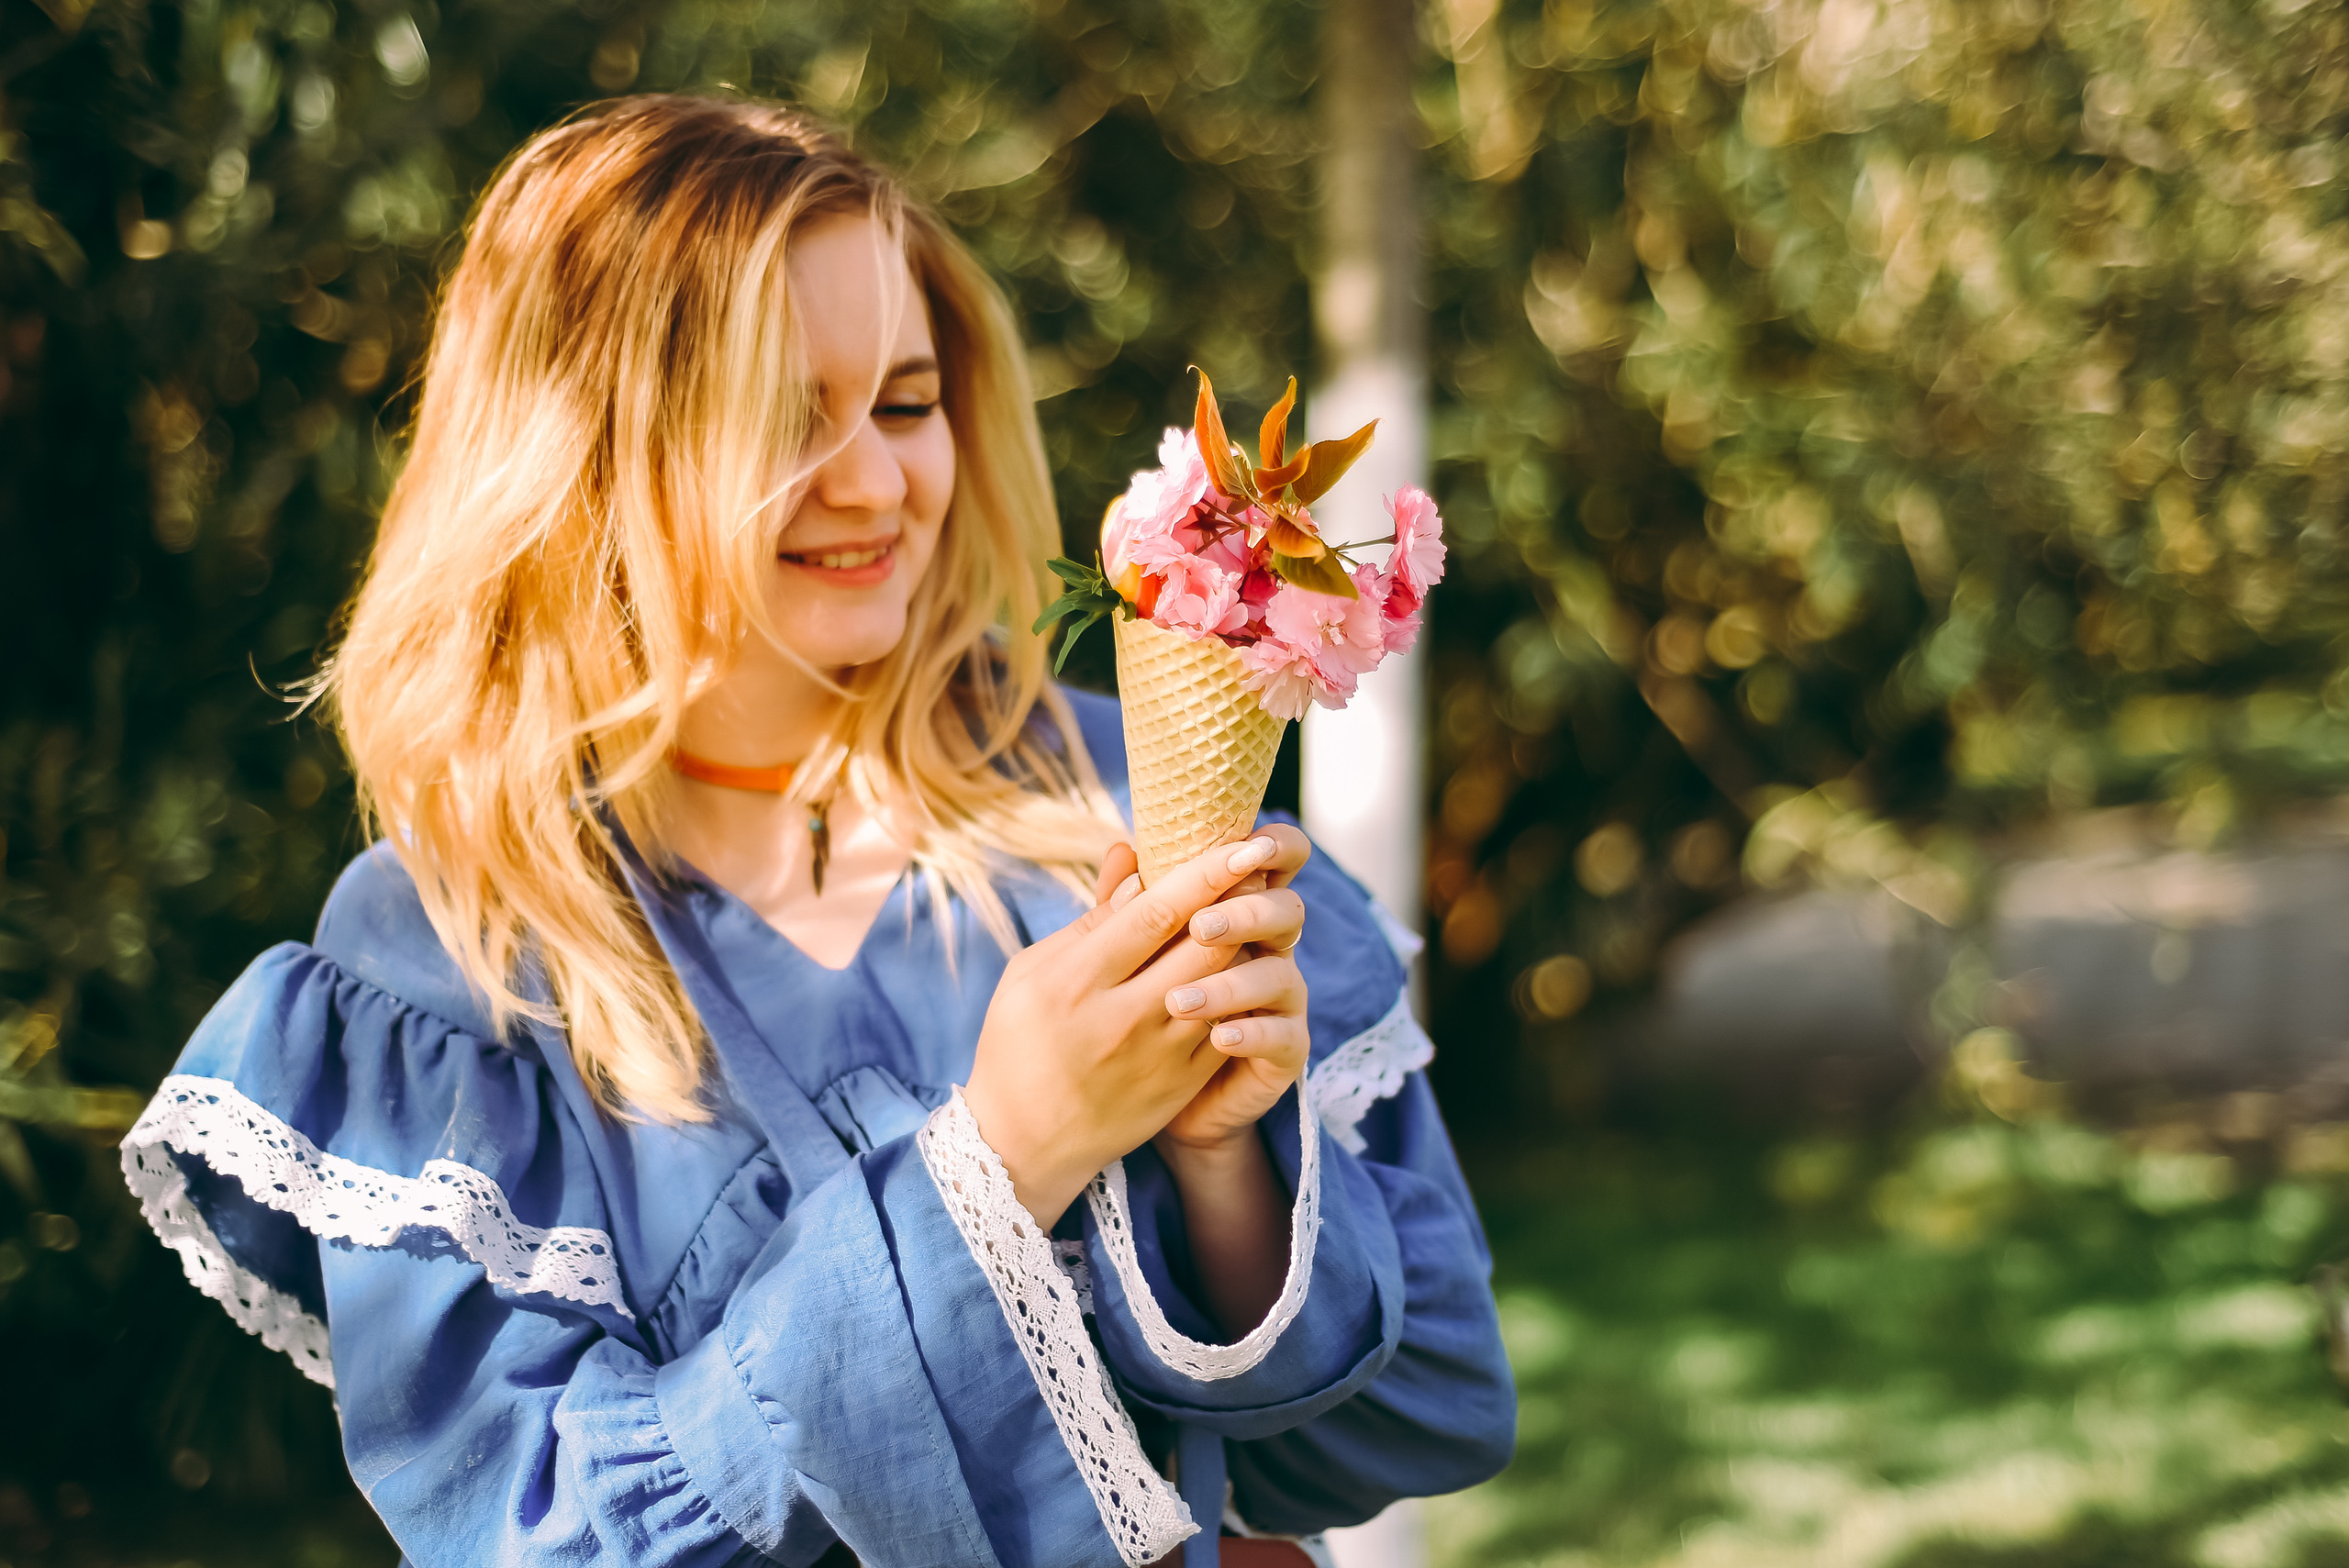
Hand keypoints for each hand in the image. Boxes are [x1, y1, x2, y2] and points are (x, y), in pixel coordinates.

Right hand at [961, 831, 1297, 1224]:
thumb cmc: (1020, 1042)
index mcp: (1078, 980)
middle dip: (1240, 899)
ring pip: (1225, 984)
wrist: (1023, 1142)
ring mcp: (1158, 1055)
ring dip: (1247, 942)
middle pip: (1204, 944)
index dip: (1205, 872)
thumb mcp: (1034, 971)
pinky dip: (1242, 991)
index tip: (1242, 843)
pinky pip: (1229, 1026)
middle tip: (1263, 865)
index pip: (1157, 913)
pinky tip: (1246, 964)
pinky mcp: (1181, 1084)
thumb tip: (1134, 856)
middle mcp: (1123, 1017)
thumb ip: (1092, 917)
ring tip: (1258, 908)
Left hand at [1148, 825, 1310, 1156]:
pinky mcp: (1286, 1050)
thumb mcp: (1130, 955)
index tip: (1251, 844)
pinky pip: (1283, 1037)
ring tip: (1180, 1001)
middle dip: (1247, 913)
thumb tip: (1122, 849)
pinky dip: (1252, 1034)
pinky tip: (1219, 1039)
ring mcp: (1282, 1000)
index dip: (1276, 846)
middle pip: (1285, 912)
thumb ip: (1130, 905)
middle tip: (1200, 926)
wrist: (1151, 1093)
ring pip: (1279, 975)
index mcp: (1239, 912)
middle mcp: (1269, 948)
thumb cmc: (1142, 1007)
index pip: (1274, 865)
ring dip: (1233, 983)